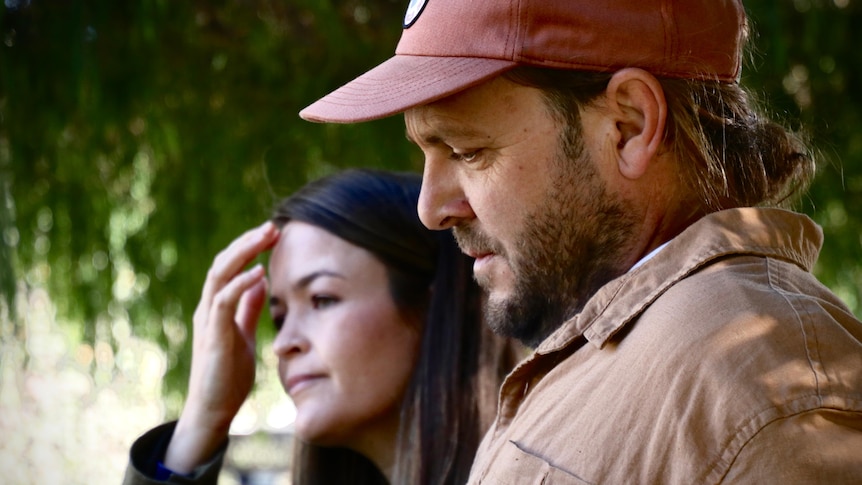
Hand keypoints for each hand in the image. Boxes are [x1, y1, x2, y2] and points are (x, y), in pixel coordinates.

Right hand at [164, 221, 279, 472]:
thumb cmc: (228, 374)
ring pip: (220, 274)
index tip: (275, 234)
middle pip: (223, 262)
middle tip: (273, 226)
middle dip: (248, 241)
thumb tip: (260, 281)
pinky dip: (240, 284)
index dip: (249, 247)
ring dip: (244, 253)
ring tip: (266, 237)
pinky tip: (260, 273)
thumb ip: (248, 308)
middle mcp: (208, 307)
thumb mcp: (244, 333)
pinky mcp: (212, 335)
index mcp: (217, 306)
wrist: (213, 409)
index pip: (230, 265)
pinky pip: (223, 301)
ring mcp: (208, 320)